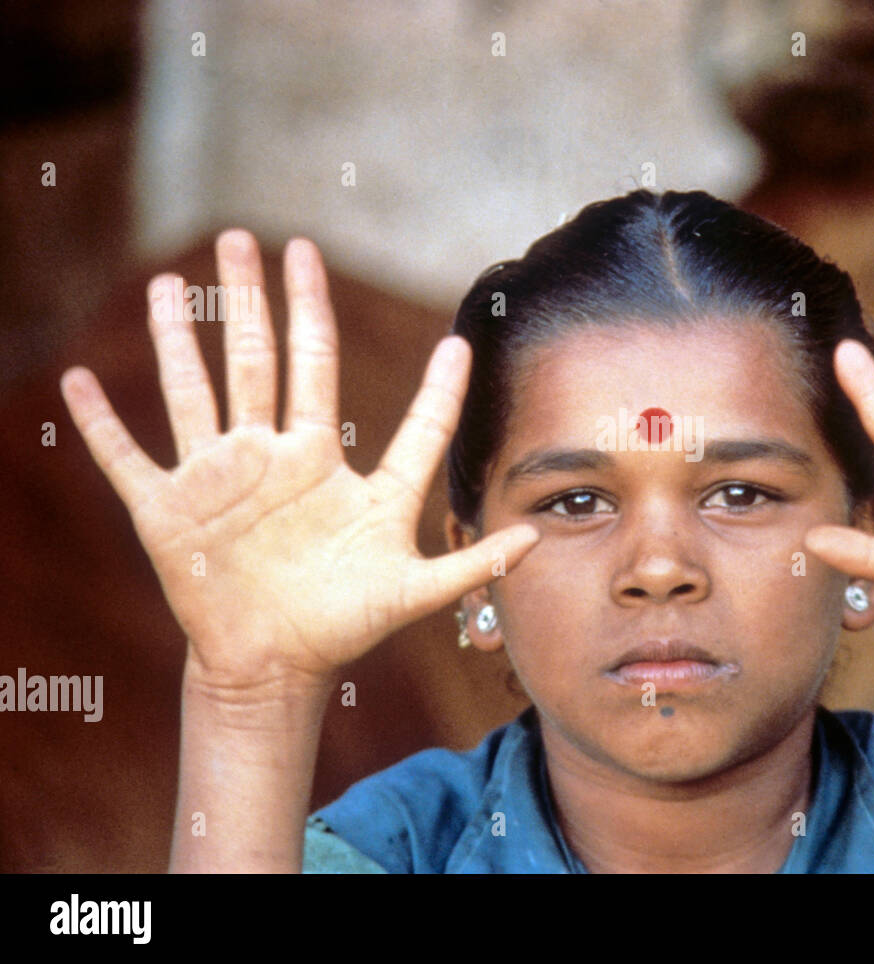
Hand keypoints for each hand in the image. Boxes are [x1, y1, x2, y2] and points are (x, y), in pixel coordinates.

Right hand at [60, 230, 537, 686]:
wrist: (275, 666)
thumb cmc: (343, 625)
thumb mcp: (412, 593)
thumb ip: (471, 564)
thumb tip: (538, 538)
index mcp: (341, 474)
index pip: (394, 418)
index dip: (435, 388)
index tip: (460, 343)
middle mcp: (284, 459)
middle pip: (277, 362)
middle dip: (275, 301)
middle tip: (276, 239)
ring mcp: (224, 478)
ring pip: (200, 389)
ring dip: (184, 335)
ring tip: (175, 279)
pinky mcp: (171, 510)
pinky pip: (128, 458)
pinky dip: (101, 423)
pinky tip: (77, 380)